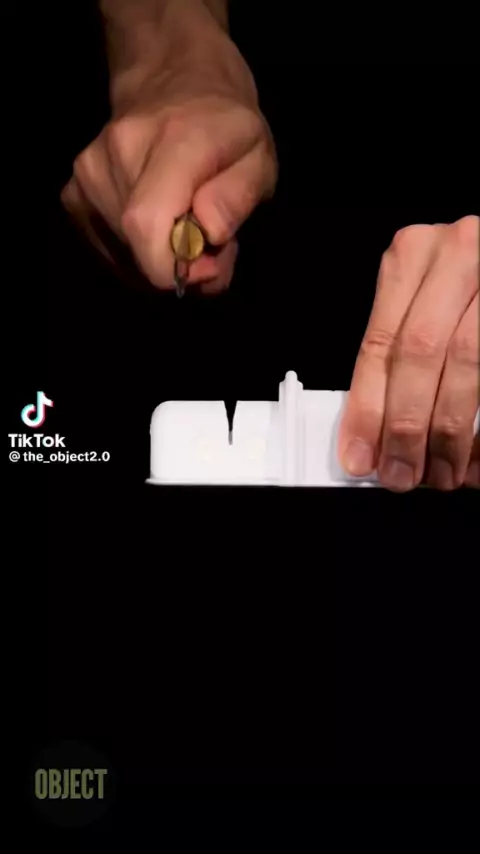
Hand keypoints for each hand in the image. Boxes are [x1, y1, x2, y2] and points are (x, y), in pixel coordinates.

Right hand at [61, 25, 276, 293]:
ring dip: (160, 261)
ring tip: (184, 231)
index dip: (174, 268)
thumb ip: (237, 197)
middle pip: (138, 250)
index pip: (147, 225)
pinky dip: (136, 255)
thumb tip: (207, 234)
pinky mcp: (73, 194)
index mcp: (173, 141)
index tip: (208, 267)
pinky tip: (158, 229)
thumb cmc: (226, 125)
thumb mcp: (259, 156)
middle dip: (179, 268)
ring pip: (123, 257)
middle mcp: (118, 153)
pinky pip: (108, 250)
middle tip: (208, 246)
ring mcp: (87, 173)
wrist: (172, 77)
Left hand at [338, 216, 478, 490]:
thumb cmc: (464, 280)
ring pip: (466, 362)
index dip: (366, 407)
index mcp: (413, 255)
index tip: (359, 454)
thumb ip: (398, 350)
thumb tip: (372, 430)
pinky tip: (474, 454)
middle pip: (418, 354)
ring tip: (441, 471)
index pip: (379, 342)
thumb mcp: (422, 298)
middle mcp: (455, 256)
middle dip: (405, 425)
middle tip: (400, 473)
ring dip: (449, 430)